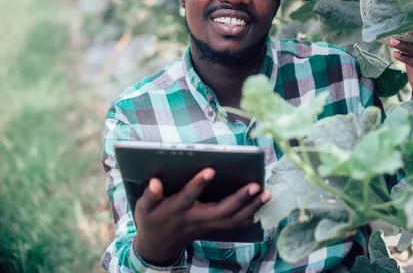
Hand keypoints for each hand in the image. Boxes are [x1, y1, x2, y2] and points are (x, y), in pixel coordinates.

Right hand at [133, 168, 270, 265]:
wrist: (158, 247)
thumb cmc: (151, 221)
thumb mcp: (143, 209)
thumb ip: (149, 196)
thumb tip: (155, 181)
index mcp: (177, 211)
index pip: (188, 197)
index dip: (198, 184)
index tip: (211, 169)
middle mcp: (195, 219)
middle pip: (221, 211)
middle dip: (239, 199)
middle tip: (256, 185)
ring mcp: (206, 225)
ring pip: (232, 219)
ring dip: (252, 207)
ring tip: (267, 193)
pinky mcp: (213, 227)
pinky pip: (235, 224)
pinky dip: (250, 215)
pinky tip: (262, 204)